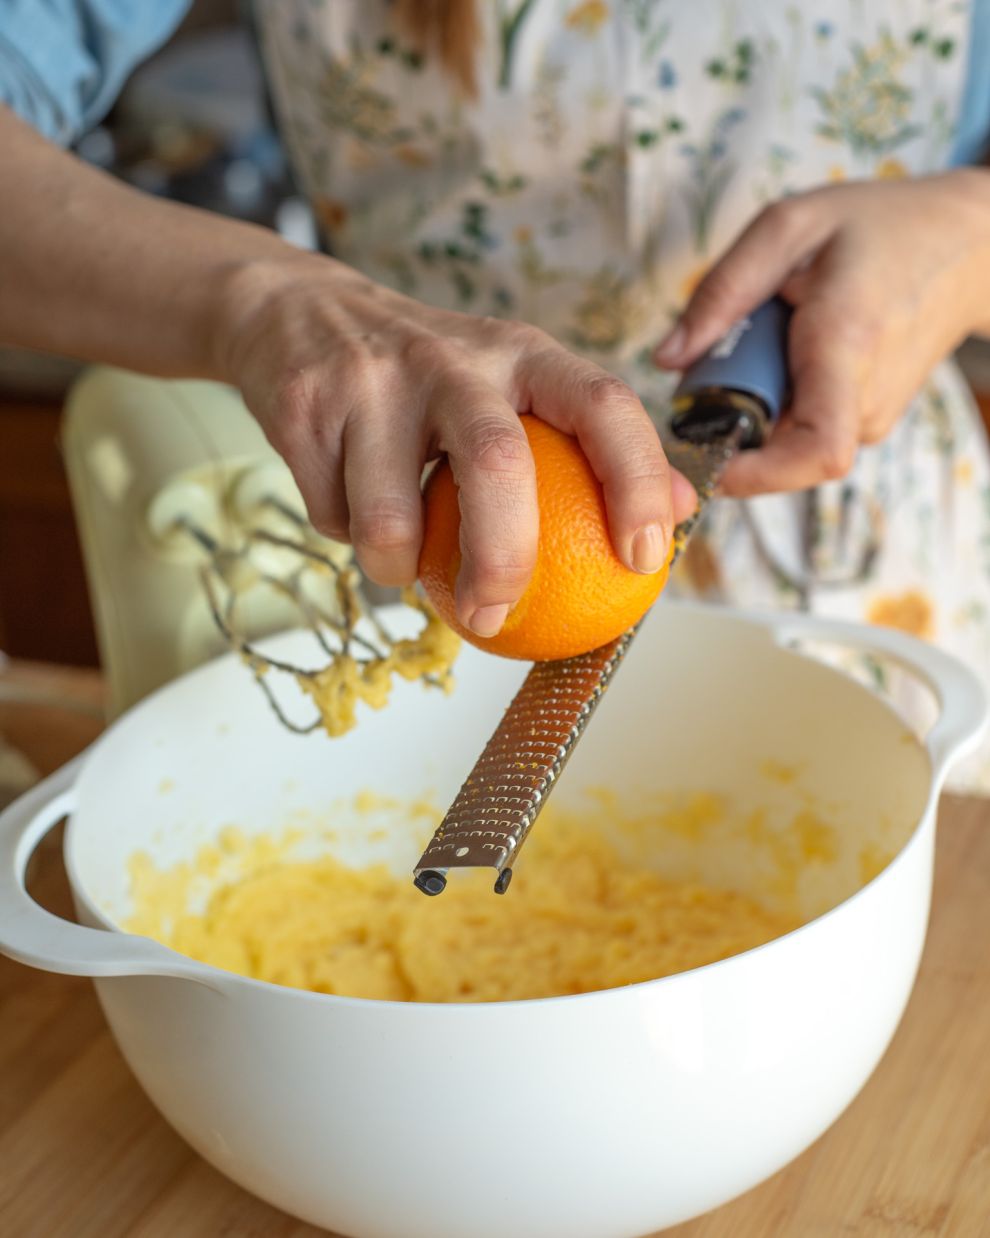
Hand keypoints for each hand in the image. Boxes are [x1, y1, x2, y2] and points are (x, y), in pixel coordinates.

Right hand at [216, 255, 695, 637]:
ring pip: (389, 520)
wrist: (295, 311)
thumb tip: (682, 510)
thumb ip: (589, 441)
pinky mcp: (305, 410)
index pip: (602, 403)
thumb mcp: (514, 383)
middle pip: (495, 466)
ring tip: (404, 561)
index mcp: (521, 350)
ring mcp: (371, 380)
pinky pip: (334, 518)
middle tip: (495, 615)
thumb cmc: (430, 374)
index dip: (636, 480)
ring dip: (398, 568)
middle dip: (502, 561)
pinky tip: (352, 502)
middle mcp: (452, 356)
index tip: (645, 558)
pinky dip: (348, 537)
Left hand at [654, 169, 989, 495]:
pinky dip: (780, 402)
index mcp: (847, 346)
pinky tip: (788, 353)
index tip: (703, 455)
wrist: (968, 245)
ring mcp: (874, 415)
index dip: (754, 474)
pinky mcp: (869, 420)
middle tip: (721, 362)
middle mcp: (867, 397)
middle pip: (783, 455)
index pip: (814, 452)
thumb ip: (721, 291)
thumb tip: (665, 360)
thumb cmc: (878, 226)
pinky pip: (804, 430)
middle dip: (733, 425)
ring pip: (789, 444)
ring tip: (768, 342)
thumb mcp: (788, 226)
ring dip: (757, 408)